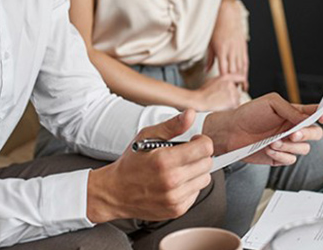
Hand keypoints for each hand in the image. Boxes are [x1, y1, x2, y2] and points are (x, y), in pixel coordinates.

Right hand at [86, 110, 213, 222]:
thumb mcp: (147, 137)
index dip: (202, 141)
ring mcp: (174, 198)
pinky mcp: (176, 210)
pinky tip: (175, 182)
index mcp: (165, 160)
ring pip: (204, 179)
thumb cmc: (131, 163)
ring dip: (196, 172)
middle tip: (184, 155)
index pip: (205, 148)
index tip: (194, 141)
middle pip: (207, 163)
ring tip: (179, 168)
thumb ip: (172, 125)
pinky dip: (189, 186)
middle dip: (199, 156)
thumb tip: (190, 114)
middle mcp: (171, 181)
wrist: (115, 192)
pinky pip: (196, 193)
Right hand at [193, 74, 243, 110]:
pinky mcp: (233, 102)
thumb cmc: (204, 92)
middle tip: (222, 99)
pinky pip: (236, 106)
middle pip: (238, 91)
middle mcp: (231, 83)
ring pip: (237, 99)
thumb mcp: (213, 80)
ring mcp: (232, 93)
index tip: (240, 87)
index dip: (241, 83)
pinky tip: (221, 107)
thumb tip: (233, 82)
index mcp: (226, 77)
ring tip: (220, 103)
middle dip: (233, 95)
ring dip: (232, 102)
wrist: (199, 101)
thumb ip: (225, 79)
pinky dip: (231, 108)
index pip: (241, 78)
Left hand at [203, 93, 322, 165]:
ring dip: (289, 145)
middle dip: (307, 134)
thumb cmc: (249, 113)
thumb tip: (307, 119)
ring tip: (272, 141)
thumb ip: (291, 110)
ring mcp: (288, 143)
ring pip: (304, 149)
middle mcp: (294, 128)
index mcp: (294, 113)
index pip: (315, 113)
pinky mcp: (280, 157)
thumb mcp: (271, 103)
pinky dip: (281, 154)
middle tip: (293, 133)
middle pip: (315, 133)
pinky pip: (291, 159)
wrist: (231, 131)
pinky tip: (268, 148)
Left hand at [208, 0, 248, 87]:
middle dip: (234, 83)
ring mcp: (238, 48)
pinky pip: (245, 60)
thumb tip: (207, 70)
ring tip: (241, 89)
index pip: (224, 70)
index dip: (225, 82)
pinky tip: (245, 76)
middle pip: (234, 71)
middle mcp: (231, 50)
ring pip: (240, 67)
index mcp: (221, 50)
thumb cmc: (216, 26)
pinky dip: (245, 70)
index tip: (225, 90)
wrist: (227, 12)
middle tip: (234, 94)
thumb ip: (209, 58)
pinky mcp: (243, 46)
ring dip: (241, 79)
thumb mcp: (210, 42)